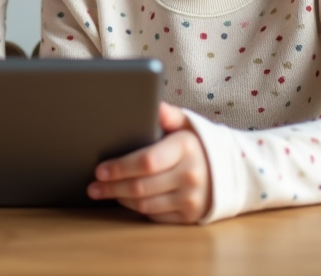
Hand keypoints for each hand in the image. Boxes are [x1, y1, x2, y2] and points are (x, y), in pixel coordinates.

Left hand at [87, 102, 210, 223]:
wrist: (228, 171)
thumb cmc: (196, 144)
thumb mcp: (186, 123)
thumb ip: (168, 114)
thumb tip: (154, 105)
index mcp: (186, 148)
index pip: (146, 161)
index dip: (120, 167)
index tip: (100, 169)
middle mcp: (190, 175)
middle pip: (141, 186)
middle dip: (112, 187)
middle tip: (93, 185)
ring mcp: (191, 198)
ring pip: (145, 204)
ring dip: (120, 199)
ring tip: (102, 192)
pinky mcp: (189, 215)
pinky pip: (155, 215)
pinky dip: (136, 208)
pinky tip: (125, 200)